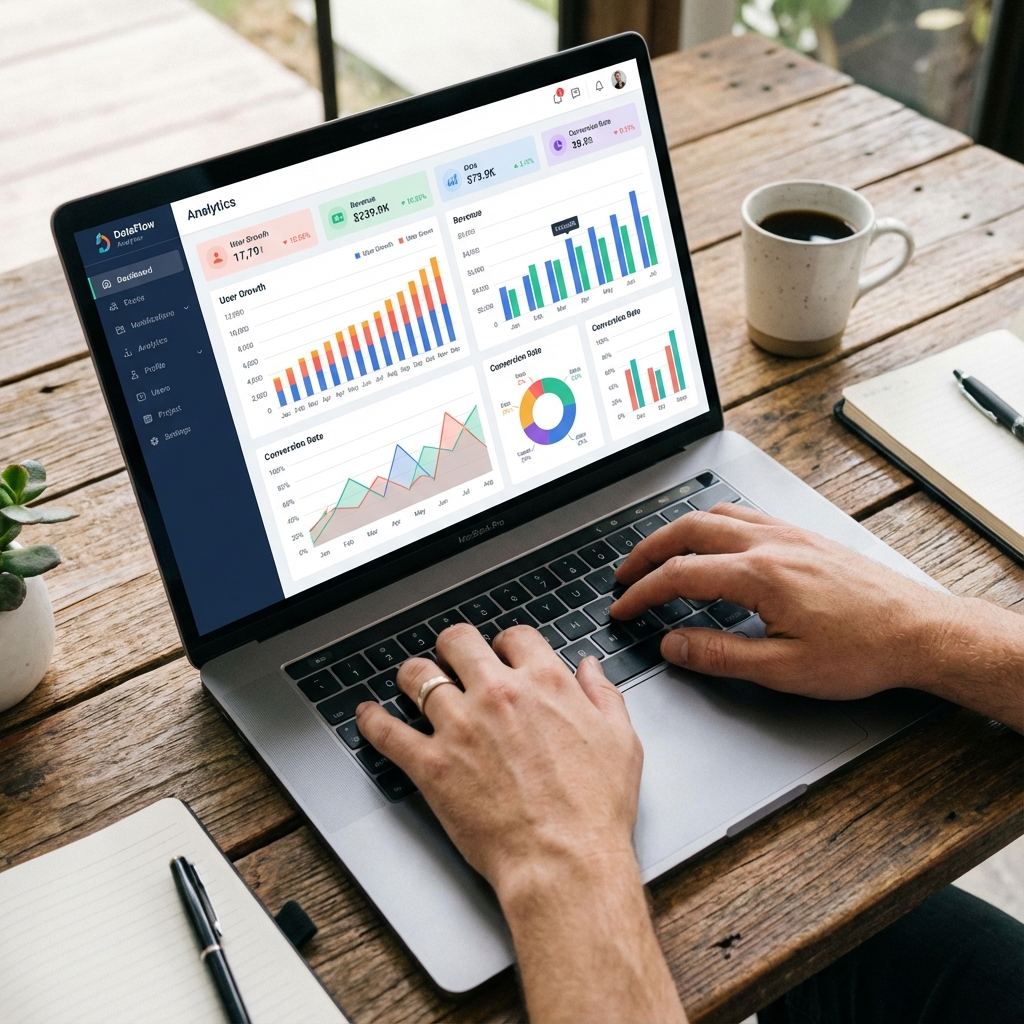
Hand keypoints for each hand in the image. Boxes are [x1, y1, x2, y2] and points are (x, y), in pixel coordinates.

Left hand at [357, 623, 640, 891]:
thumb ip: (603, 695)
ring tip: (411, 680)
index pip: (514, 636)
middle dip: (453, 646)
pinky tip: (369, 715)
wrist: (564, 860)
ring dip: (412, 675)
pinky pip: (388, 731)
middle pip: (458, 641)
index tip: (502, 655)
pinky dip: (372, 720)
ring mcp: (460, 726)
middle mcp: (498, 695)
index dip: (506, 644)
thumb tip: (589, 669)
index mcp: (544, 683)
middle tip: (452, 658)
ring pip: (418, 675)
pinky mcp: (431, 764)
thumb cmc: (595, 809)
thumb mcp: (620, 741)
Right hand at [612, 504, 1022, 729]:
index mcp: (760, 574)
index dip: (642, 592)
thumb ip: (720, 655)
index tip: (623, 608)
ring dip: (677, 531)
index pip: (680, 575)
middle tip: (626, 574)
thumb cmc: (864, 651)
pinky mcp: (803, 537)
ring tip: (658, 554)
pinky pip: (744, 515)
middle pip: (688, 530)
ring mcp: (788, 534)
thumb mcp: (784, 669)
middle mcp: (771, 544)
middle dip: (648, 551)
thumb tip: (674, 645)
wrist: (920, 631)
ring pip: (715, 515)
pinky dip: (711, 523)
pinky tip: (712, 541)